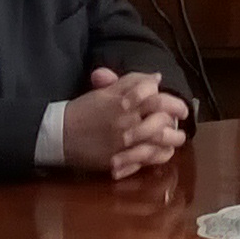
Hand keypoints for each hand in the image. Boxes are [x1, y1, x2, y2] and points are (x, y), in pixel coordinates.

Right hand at [66, 67, 190, 178]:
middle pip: (161, 116)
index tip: (176, 102)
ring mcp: (123, 142)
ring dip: (174, 137)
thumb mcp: (105, 92)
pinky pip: (147, 158)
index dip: (170, 97)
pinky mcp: (119, 160)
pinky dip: (161, 154)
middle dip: (175, 116)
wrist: (59, 135)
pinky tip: (166, 151)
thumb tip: (156, 78)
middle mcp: (125, 120)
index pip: (153, 93)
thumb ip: (131, 82)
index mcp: (121, 101)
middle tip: (181, 117)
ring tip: (178, 137)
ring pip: (159, 138)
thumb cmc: (83, 111)